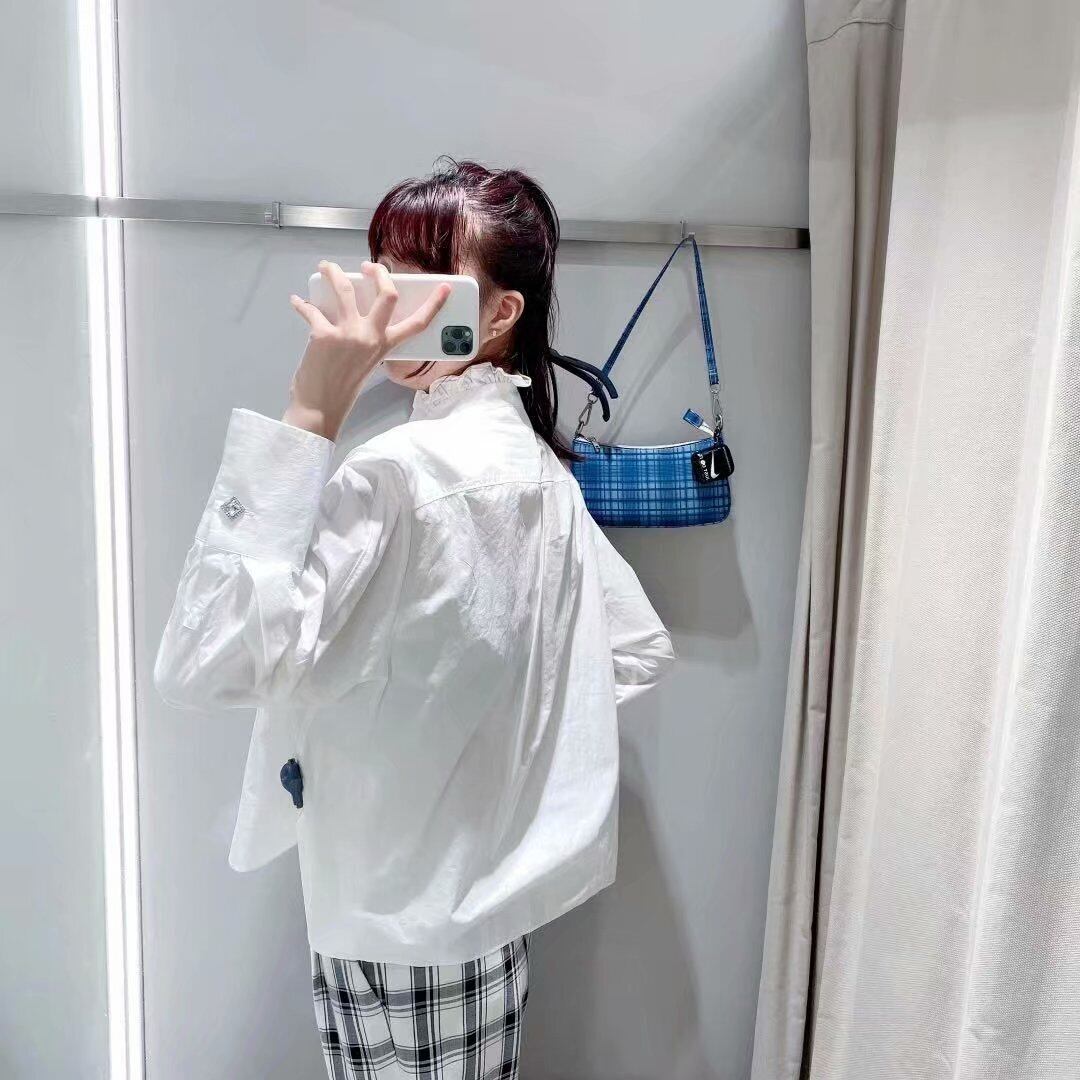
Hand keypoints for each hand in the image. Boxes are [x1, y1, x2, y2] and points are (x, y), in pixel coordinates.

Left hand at [283, 259, 450, 440]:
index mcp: (386, 347)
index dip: (434, 304)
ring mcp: (349, 334)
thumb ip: (368, 340)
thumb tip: (356, 312)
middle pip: (387, 295)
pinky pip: (312, 309)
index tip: (444, 288)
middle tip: (367, 266)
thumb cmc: (342, 389)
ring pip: (345, 289)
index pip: (417, 324)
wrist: (319, 408)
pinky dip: (302, 304)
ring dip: (333, 273)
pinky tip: (297, 301)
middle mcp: (372, 338)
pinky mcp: (324, 334)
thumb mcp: (367, 363)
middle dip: (378, 273)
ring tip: (326, 267)